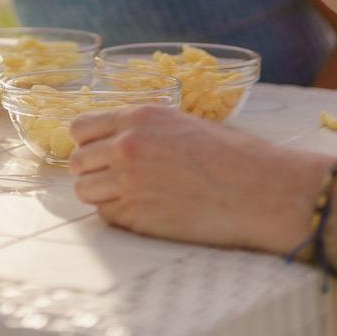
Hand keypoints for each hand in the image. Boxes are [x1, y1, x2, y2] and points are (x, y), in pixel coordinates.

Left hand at [69, 105, 328, 254]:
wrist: (259, 189)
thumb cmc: (229, 154)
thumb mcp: (178, 122)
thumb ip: (140, 128)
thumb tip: (113, 137)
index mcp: (136, 118)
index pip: (80, 128)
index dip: (85, 141)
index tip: (95, 150)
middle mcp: (125, 147)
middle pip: (77, 161)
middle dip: (90, 169)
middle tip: (110, 176)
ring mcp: (129, 183)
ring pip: (84, 190)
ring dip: (99, 193)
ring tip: (125, 194)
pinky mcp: (139, 217)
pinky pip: (107, 215)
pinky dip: (118, 214)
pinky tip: (142, 209)